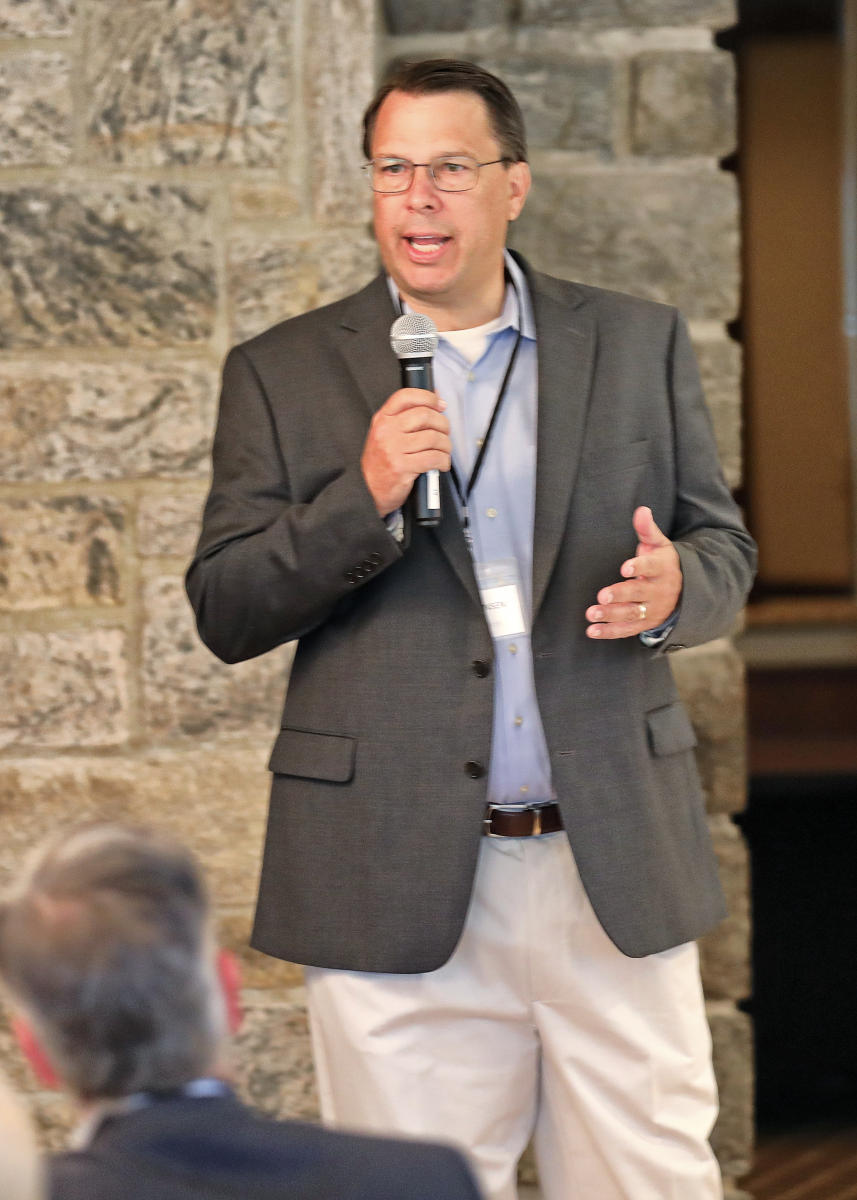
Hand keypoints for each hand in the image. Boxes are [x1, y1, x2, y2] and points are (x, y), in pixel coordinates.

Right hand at [361, 388, 450, 515]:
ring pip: (433, 437)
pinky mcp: (402, 467)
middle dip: (442, 424)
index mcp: (382, 419)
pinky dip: (443, 461)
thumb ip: (406, 417)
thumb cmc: (380, 462)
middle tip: (445, 433)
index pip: (406, 396)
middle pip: (425, 415)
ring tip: (444, 451)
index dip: (428, 397)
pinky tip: (441, 464)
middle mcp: (386, 431)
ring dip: (446, 445)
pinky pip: (433, 458)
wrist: (367, 489)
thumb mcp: (386, 434)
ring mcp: (393, 449)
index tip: (440, 405)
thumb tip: (435, 398)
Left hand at [585, 506, 681, 639]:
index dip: (639, 567)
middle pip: (639, 593)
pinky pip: (626, 630)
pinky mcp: (644, 623)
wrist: (685, 593)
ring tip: (591, 612)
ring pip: (631, 613)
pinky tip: (591, 630)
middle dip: (620, 595)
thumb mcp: (659, 545)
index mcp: (663, 569)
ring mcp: (652, 610)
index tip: (625, 567)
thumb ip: (647, 529)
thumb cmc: (663, 563)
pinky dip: (608, 631)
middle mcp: (659, 591)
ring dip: (611, 614)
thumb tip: (641, 509)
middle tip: (602, 595)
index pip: (651, 567)